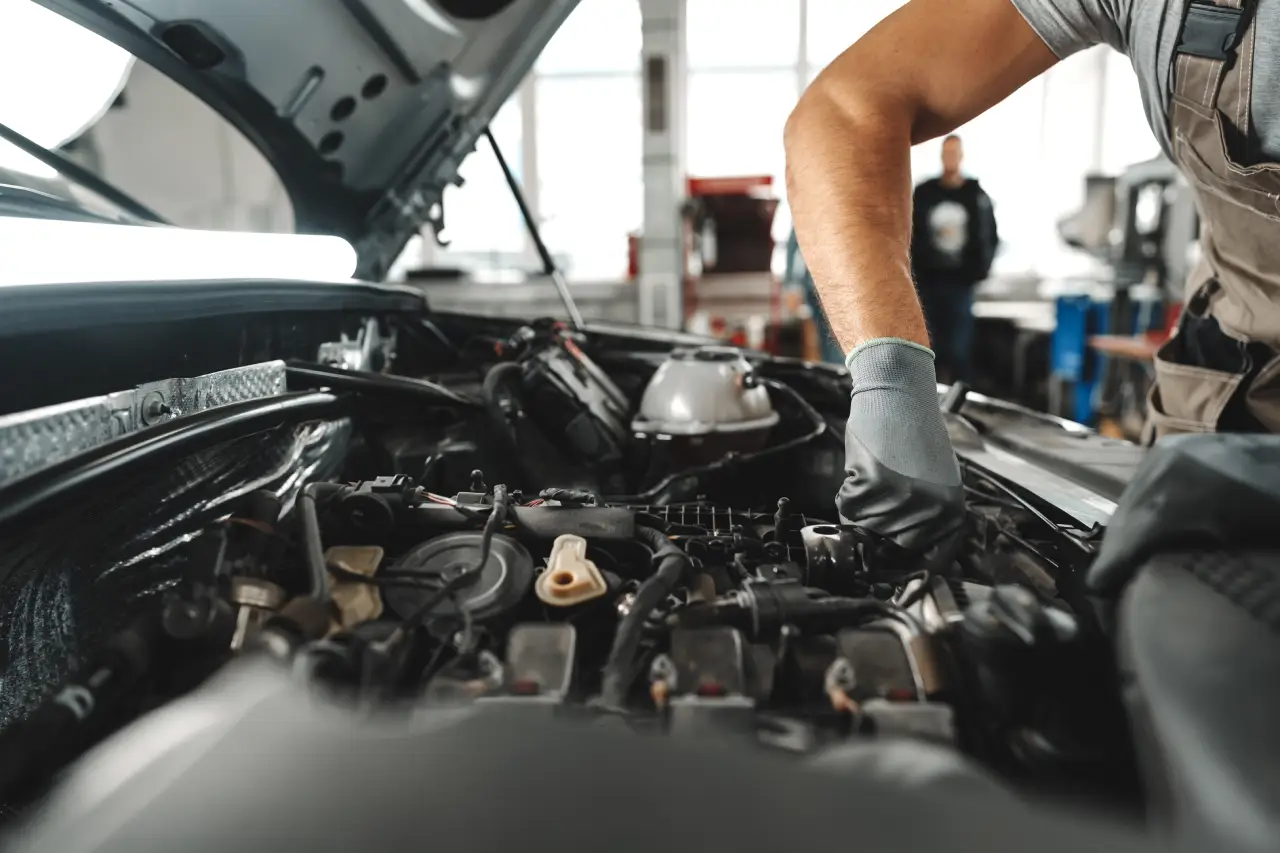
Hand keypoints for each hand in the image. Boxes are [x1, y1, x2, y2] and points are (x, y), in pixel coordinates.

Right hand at [836, 340, 965, 566]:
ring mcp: (905, 497)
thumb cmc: (914, 433)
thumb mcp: (936, 483)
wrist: (900, 395)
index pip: (919, 552)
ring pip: (864, 524)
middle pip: (888, 541)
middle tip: (878, 491)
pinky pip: (848, 504)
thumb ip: (926, 516)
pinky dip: (847, 489)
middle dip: (875, 521)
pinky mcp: (876, 483)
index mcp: (952, 512)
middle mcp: (933, 509)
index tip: (884, 549)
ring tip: (873, 473)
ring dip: (860, 503)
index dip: (896, 546)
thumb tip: (901, 551)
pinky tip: (861, 468)